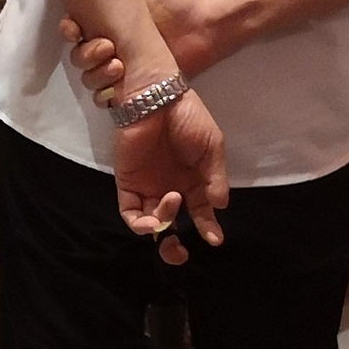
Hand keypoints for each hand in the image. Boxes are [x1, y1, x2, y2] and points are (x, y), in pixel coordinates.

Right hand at [60, 0, 236, 92]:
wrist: (204, 25)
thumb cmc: (172, 1)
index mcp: (106, 22)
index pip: (74, 30)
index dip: (69, 31)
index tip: (74, 29)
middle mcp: (108, 46)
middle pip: (79, 57)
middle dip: (86, 54)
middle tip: (107, 47)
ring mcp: (120, 69)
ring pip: (90, 79)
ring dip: (96, 74)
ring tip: (118, 65)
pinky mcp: (134, 89)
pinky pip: (107, 100)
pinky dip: (105, 95)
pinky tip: (116, 86)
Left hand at [114, 91, 228, 263]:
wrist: (157, 97)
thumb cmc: (189, 118)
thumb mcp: (212, 147)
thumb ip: (215, 179)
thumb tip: (221, 207)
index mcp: (193, 180)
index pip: (199, 213)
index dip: (207, 228)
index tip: (215, 240)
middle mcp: (170, 187)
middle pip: (171, 225)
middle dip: (174, 246)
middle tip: (180, 252)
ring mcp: (148, 186)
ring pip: (152, 222)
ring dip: (163, 223)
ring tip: (173, 201)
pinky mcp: (127, 183)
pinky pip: (130, 212)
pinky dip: (141, 223)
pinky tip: (154, 218)